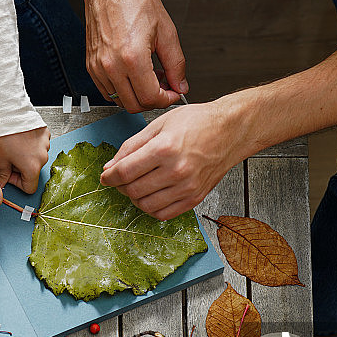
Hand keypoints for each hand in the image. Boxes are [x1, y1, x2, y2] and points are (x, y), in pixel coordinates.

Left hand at [0, 126, 50, 192]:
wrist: (12, 113)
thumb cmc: (6, 134)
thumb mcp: (1, 159)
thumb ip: (2, 175)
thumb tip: (1, 183)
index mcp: (32, 168)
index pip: (29, 188)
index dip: (17, 183)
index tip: (10, 175)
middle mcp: (42, 159)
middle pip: (32, 172)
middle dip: (20, 169)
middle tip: (8, 159)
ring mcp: (46, 147)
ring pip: (36, 159)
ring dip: (26, 157)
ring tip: (14, 147)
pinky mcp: (46, 136)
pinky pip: (39, 147)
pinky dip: (31, 147)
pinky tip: (21, 140)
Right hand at [75, 0, 186, 112]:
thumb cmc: (134, 0)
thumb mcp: (166, 31)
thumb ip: (176, 64)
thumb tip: (180, 85)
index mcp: (133, 58)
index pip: (151, 97)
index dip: (166, 99)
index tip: (172, 93)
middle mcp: (112, 65)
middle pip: (134, 105)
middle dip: (153, 100)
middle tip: (163, 87)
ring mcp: (99, 67)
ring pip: (120, 100)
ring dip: (137, 95)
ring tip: (148, 77)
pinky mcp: (92, 66)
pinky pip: (106, 91)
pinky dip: (122, 90)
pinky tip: (133, 75)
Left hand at [100, 104, 246, 219]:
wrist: (230, 130)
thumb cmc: (198, 122)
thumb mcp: (159, 124)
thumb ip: (131, 146)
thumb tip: (110, 166)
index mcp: (164, 148)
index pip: (125, 172)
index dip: (109, 177)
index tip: (105, 177)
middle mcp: (176, 170)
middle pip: (133, 191)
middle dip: (121, 187)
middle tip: (121, 179)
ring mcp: (187, 187)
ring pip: (146, 206)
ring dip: (135, 198)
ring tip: (137, 186)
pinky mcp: (195, 198)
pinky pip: (164, 214)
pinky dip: (152, 208)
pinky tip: (152, 195)